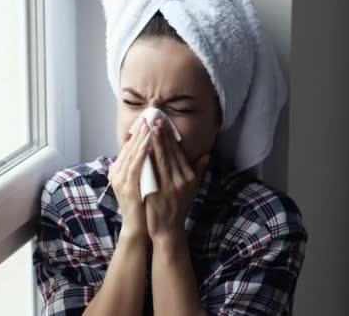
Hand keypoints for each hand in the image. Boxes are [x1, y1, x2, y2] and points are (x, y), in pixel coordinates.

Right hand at [108, 118, 151, 239]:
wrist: (138, 227)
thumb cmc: (142, 204)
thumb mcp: (141, 181)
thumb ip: (144, 166)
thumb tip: (152, 150)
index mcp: (119, 170)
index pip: (129, 147)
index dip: (139, 133)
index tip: (148, 120)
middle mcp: (117, 173)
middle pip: (129, 148)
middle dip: (140, 132)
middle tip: (149, 116)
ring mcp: (120, 181)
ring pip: (131, 155)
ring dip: (141, 140)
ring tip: (149, 126)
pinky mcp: (127, 188)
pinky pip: (134, 169)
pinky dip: (140, 156)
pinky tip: (147, 146)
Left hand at [145, 120, 209, 243]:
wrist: (168, 228)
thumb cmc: (179, 206)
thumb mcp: (192, 189)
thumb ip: (198, 171)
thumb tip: (206, 155)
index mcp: (188, 178)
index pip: (178, 153)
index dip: (170, 138)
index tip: (164, 124)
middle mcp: (180, 181)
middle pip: (169, 154)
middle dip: (162, 136)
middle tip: (155, 120)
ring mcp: (168, 188)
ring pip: (160, 161)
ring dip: (154, 144)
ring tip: (149, 129)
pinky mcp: (156, 193)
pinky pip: (150, 173)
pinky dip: (147, 160)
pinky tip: (142, 150)